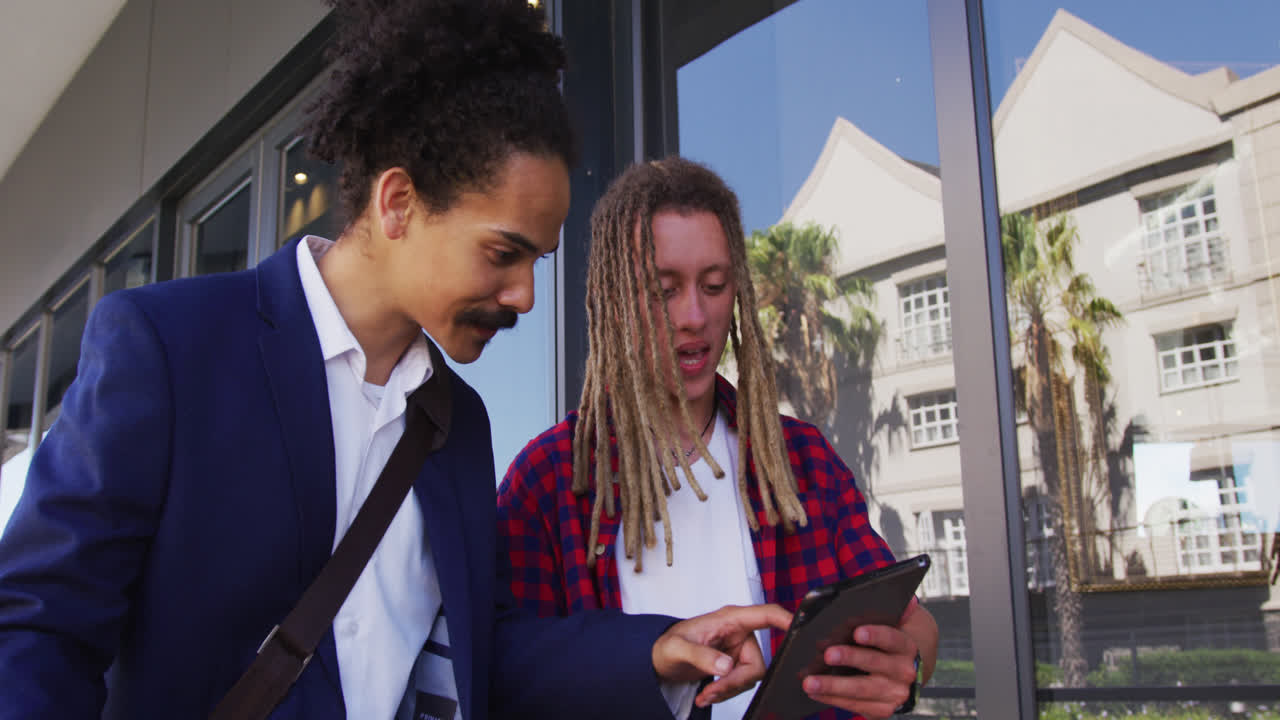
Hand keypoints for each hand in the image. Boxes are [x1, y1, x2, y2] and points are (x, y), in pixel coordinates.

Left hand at [652, 603, 792, 707]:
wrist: (661, 660)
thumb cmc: (667, 645)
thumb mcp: (678, 649)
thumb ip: (702, 656)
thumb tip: (726, 667)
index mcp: (730, 619)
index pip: (766, 614)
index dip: (786, 620)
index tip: (800, 629)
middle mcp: (740, 633)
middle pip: (759, 662)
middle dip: (736, 682)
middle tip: (713, 692)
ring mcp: (739, 651)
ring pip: (751, 677)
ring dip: (728, 690)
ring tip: (705, 695)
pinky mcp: (736, 665)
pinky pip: (742, 684)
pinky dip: (725, 693)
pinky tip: (707, 695)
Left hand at [802, 623, 917, 719]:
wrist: (903, 673)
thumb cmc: (884, 643)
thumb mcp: (888, 625)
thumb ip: (881, 615)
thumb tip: (891, 603)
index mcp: (906, 646)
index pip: (892, 638)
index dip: (876, 635)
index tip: (857, 632)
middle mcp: (904, 671)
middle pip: (875, 663)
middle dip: (850, 658)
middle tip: (827, 654)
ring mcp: (894, 693)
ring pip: (862, 689)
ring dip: (833, 685)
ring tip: (809, 682)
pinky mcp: (882, 709)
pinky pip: (855, 705)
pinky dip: (832, 698)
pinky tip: (814, 691)